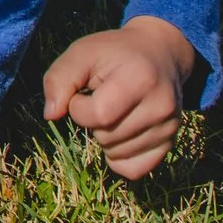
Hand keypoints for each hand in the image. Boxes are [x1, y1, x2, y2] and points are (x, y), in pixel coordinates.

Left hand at [41, 17, 197, 179]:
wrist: (158, 53)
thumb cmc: (114, 53)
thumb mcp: (82, 53)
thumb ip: (59, 79)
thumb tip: (51, 115)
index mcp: (140, 79)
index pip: (98, 115)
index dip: (78, 107)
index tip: (83, 92)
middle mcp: (161, 107)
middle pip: (107, 137)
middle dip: (92, 121)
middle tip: (102, 98)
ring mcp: (169, 128)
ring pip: (118, 154)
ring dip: (105, 137)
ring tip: (115, 110)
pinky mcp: (171, 142)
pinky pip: (134, 170)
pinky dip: (119, 157)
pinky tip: (120, 134)